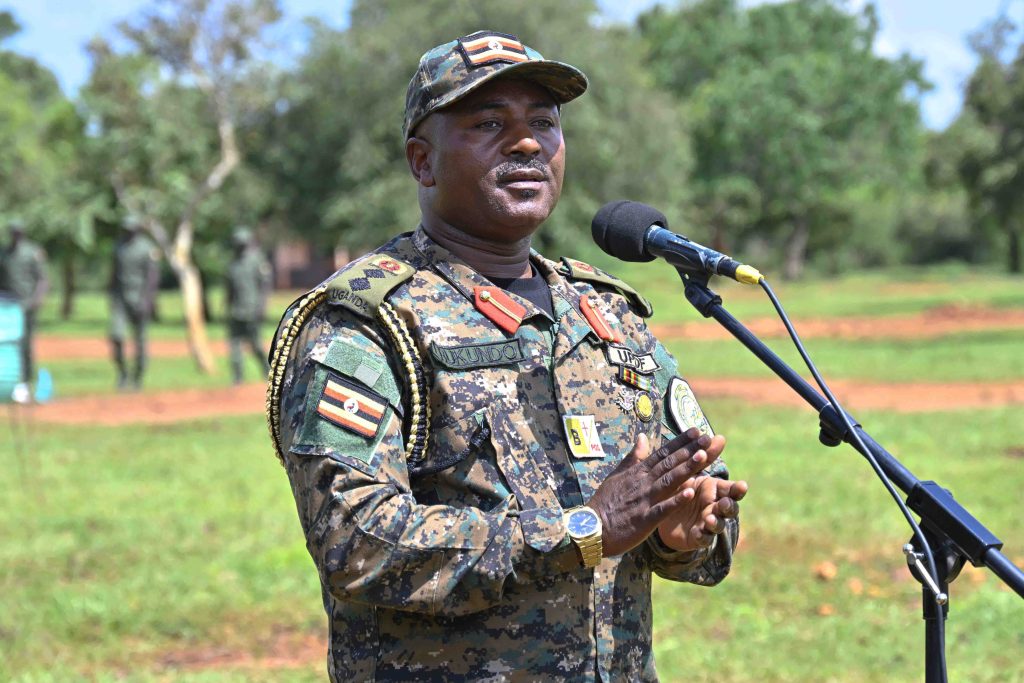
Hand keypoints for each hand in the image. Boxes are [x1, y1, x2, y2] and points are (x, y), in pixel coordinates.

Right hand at [587, 428, 722, 556]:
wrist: (591, 528)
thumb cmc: (605, 502)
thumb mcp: (617, 475)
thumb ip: (633, 457)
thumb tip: (642, 437)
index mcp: (638, 473)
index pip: (662, 453)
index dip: (680, 442)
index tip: (696, 430)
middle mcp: (643, 483)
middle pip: (669, 463)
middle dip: (689, 450)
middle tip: (707, 438)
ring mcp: (644, 500)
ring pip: (669, 481)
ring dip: (686, 468)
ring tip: (703, 456)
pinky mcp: (644, 519)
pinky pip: (663, 509)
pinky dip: (676, 500)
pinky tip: (690, 492)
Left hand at [655, 450, 747, 552]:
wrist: (664, 514)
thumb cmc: (681, 488)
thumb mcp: (689, 472)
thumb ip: (704, 456)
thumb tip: (720, 436)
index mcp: (714, 490)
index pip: (731, 489)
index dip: (737, 489)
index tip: (743, 485)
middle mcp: (715, 506)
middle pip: (729, 507)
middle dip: (729, 505)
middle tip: (726, 502)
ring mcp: (708, 522)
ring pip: (719, 523)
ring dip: (717, 521)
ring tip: (710, 518)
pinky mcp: (698, 536)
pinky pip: (704, 537)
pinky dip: (703, 534)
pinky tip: (699, 531)